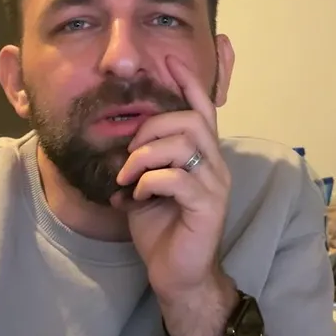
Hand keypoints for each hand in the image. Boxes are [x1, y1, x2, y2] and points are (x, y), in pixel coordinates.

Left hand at [116, 56, 233, 335]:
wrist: (178, 276)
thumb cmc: (162, 229)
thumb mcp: (145, 185)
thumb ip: (141, 158)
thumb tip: (120, 133)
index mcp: (202, 155)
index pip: (202, 107)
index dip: (186, 81)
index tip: (167, 59)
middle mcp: (215, 165)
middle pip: (190, 119)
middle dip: (151, 127)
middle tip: (129, 151)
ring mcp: (215, 185)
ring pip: (183, 143)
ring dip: (144, 156)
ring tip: (128, 178)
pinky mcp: (208, 207)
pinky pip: (177, 177)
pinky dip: (148, 182)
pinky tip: (137, 198)